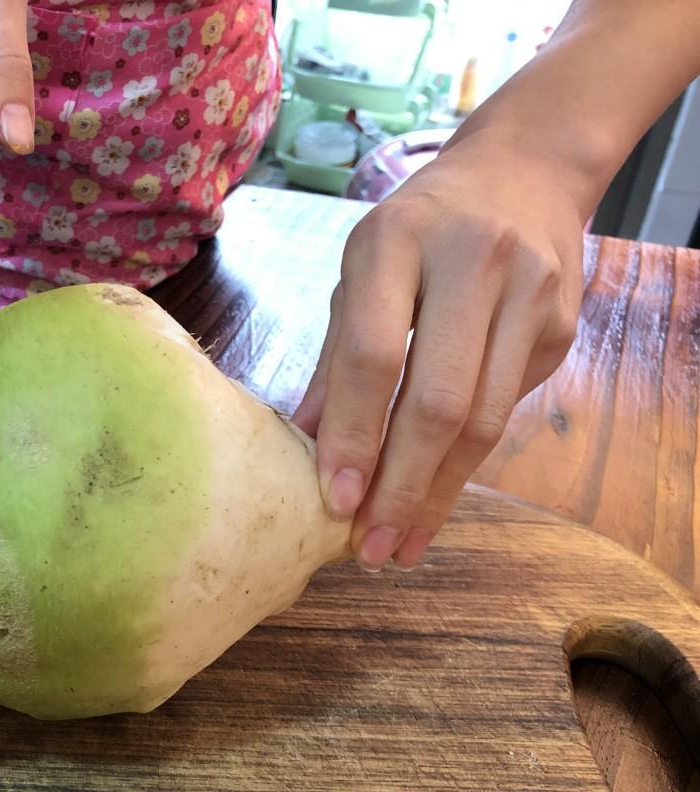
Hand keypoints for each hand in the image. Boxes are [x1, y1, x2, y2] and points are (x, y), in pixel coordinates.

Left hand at [293, 130, 583, 570]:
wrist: (524, 172)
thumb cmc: (418, 230)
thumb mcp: (360, 271)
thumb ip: (334, 355)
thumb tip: (301, 445)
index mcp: (396, 242)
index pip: (371, 354)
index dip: (351, 434)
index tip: (334, 499)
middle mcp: (470, 262)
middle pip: (437, 400)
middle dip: (401, 486)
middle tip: (371, 548)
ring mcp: (527, 294)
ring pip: (484, 420)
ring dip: (438, 493)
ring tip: (402, 543)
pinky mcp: (560, 325)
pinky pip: (508, 410)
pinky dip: (467, 463)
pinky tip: (435, 495)